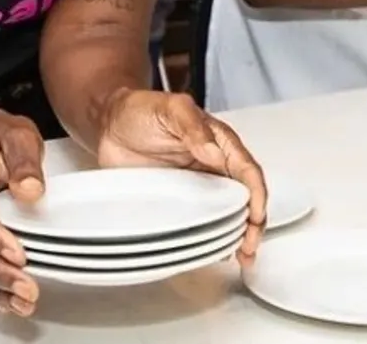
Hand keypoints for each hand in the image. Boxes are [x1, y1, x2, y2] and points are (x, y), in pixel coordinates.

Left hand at [97, 89, 266, 263]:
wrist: (109, 124)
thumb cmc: (141, 110)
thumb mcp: (171, 109)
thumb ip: (193, 126)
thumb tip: (215, 152)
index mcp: (219, 142)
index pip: (247, 170)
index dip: (257, 194)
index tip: (256, 216)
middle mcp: (213, 166)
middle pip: (244, 197)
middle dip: (253, 223)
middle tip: (249, 247)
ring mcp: (196, 186)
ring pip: (226, 212)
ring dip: (237, 234)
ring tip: (241, 257)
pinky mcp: (178, 201)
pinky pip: (200, 222)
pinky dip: (211, 237)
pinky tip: (215, 251)